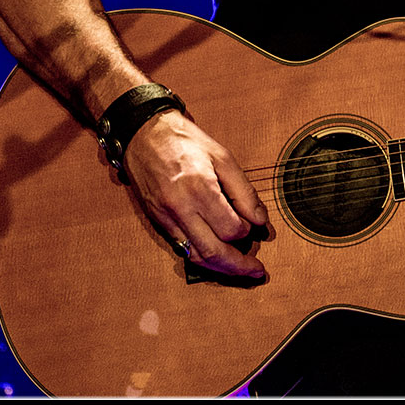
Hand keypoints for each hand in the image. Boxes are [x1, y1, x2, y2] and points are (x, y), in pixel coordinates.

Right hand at [122, 110, 269, 277]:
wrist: (145, 134)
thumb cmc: (184, 140)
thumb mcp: (222, 156)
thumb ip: (243, 190)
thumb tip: (259, 218)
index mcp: (199, 188)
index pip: (230, 228)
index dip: (248, 230)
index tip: (256, 224)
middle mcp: (180, 208)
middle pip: (213, 252)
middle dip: (239, 266)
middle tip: (257, 270)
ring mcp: (166, 218)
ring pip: (196, 257)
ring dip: (221, 268)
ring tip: (241, 269)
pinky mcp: (158, 221)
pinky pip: (182, 249)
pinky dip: (202, 257)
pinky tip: (217, 257)